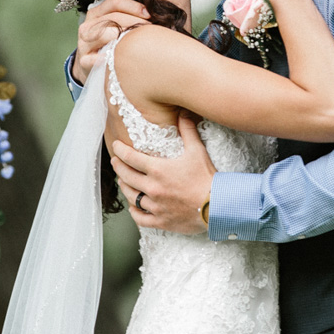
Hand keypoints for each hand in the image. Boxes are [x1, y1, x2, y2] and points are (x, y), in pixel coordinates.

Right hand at [71, 0, 149, 83]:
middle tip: (150, 28)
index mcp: (95, 13)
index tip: (149, 13)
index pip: (114, 3)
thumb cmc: (107, 42)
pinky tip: (116, 57)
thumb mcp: (111, 24)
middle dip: (134, 22)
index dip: (133, 6)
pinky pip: (93, 59)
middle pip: (113, 18)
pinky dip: (104, 58)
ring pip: (104, 34)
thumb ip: (122, 10)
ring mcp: (84, 43)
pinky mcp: (83, 61)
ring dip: (124, 36)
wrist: (90, 64)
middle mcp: (87, 26)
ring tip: (139, 40)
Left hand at [111, 113, 214, 234]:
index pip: (131, 158)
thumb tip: (183, 113)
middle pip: (126, 176)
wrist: (217, 206)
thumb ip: (188, 131)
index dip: (120, 151)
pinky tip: (134, 207)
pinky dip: (135, 212)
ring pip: (131, 196)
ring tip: (123, 181)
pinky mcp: (160, 220)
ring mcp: (155, 206)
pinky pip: (140, 218)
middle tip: (115, 162)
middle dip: (118, 167)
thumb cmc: (207, 178)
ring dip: (125, 187)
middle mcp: (153, 188)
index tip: (116, 146)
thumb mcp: (197, 151)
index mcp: (158, 170)